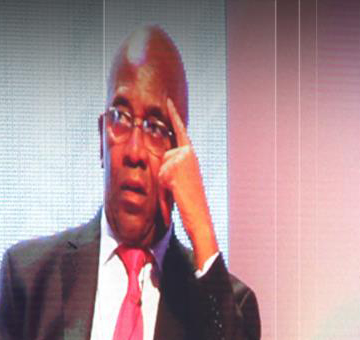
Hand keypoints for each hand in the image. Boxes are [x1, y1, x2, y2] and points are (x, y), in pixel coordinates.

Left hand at [159, 98, 218, 270]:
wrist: (200, 216)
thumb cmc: (188, 203)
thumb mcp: (177, 181)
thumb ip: (169, 168)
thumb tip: (159, 163)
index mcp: (191, 154)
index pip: (180, 131)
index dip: (173, 115)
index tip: (168, 101)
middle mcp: (189, 153)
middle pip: (162, 157)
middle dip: (163, 175)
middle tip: (178, 190)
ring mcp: (184, 158)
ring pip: (160, 167)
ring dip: (164, 183)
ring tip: (178, 192)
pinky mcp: (177, 167)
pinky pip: (161, 175)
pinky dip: (165, 187)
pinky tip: (177, 192)